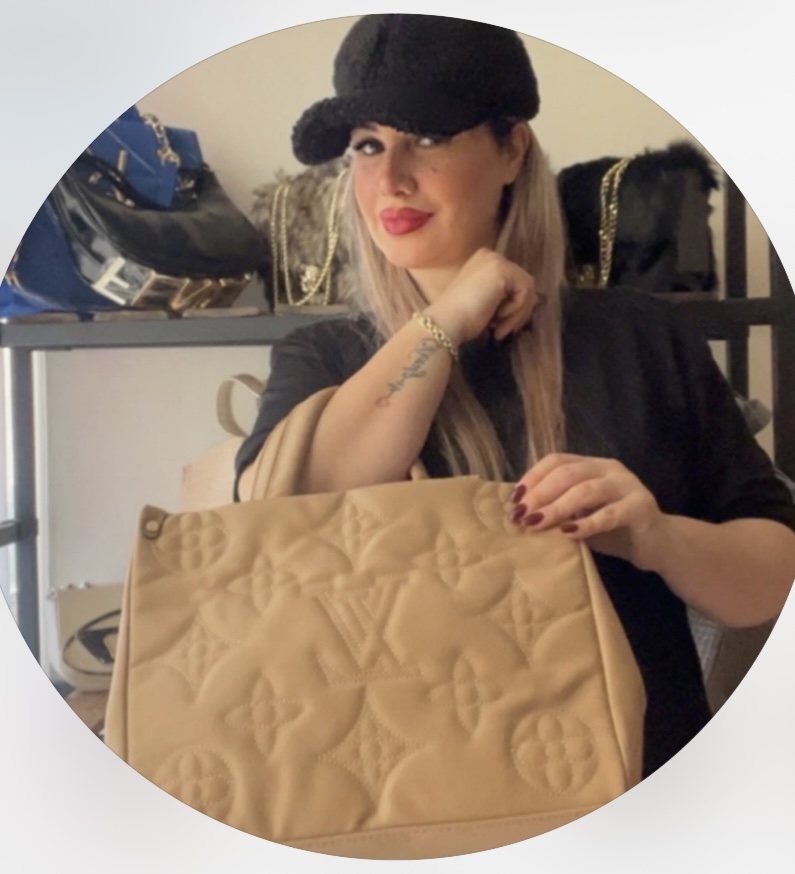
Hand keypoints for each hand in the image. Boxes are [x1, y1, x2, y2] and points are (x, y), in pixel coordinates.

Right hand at [425, 248, 540, 344]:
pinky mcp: (502, 270)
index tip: (500, 327)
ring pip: (527, 289)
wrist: (446, 322)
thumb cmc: (460, 318)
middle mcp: (491, 255)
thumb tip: (533, 301)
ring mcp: (497, 260)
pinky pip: (525, 292)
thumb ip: (504, 295)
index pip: (514, 282)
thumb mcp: (487, 302)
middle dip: (518, 311)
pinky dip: (516, 310)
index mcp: (484, 261)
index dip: (513, 307)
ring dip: (517, 314)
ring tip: (500, 329)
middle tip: (502, 331)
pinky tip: (498, 318)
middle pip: (523, 284)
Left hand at [509, 453, 668, 570]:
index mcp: (592, 465)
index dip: (533, 477)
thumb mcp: (580, 516)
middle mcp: (609, 469)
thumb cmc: (613, 530)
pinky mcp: (641, 507)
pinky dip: (587, 523)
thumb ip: (558, 509)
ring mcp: (627, 485)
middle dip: (540, 494)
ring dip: (557, 507)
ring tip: (537, 523)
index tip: (515, 500)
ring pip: (586, 490)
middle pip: (568, 473)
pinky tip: (569, 533)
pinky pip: (610, 513)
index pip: (557, 460)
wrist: (657, 545)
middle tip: (521, 515)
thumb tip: (521, 514)